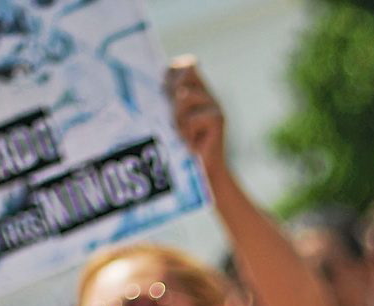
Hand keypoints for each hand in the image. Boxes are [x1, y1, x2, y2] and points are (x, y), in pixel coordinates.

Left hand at [166, 58, 225, 172]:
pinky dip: (187, 132)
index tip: (164, 92)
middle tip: (173, 116)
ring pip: (185, 96)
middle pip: (188, 70)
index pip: (186, 65)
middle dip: (173, 90)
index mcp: (197, 91)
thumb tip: (155, 86)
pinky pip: (192, 118)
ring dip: (177, 117)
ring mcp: (214, 104)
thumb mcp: (171, 120)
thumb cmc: (184, 147)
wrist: (205, 171)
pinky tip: (192, 144)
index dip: (172, 72)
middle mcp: (207, 94)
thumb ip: (167, 101)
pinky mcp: (218, 119)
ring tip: (181, 135)